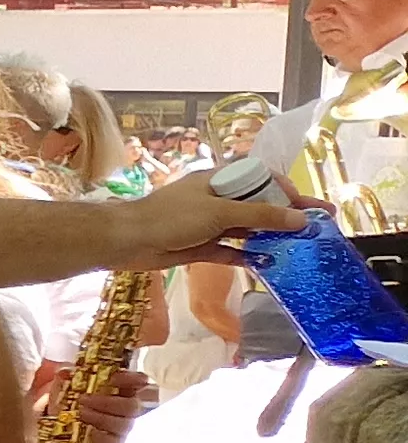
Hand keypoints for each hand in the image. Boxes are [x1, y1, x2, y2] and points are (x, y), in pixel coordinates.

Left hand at [64, 369, 157, 442]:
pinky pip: (115, 442)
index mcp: (121, 387)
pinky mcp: (114, 441)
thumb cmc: (69, 399)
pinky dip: (102, 438)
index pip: (140, 381)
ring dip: (101, 418)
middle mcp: (127, 406)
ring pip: (124, 424)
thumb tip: (64, 373)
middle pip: (133, 406)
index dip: (133, 379)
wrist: (60, 422)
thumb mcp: (65, 385)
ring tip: (81, 413)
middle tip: (84, 399)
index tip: (113, 379)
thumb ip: (66, 378)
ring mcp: (123, 425)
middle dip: (108, 403)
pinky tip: (90, 432)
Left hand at [113, 180, 303, 269]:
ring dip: (270, 236)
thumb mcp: (220, 212)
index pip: (261, 179)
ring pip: (246, 229)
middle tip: (316, 228)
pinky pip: (230, 250)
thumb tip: (300, 218)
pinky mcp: (200, 246)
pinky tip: (269, 263)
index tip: (308, 206)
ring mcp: (208, 224)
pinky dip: (248, 255)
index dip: (286, 190)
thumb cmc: (170, 217)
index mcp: (219, 180)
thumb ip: (260, 215)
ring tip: (300, 248)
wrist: (126, 241)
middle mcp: (216, 199)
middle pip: (258, 205)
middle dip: (286, 215)